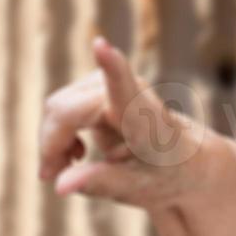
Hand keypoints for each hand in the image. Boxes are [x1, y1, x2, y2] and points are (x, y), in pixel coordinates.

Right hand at [37, 37, 205, 207]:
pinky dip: (59, 133)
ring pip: (57, 107)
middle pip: (64, 109)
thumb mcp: (138, 189)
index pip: (126, 90)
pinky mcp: (100, 86)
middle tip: (51, 176)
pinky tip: (75, 154)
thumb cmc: (165, 175)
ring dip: (55, 140)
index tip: (102, 45)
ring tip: (70, 168)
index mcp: (147, 122)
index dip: (111, 67)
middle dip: (51, 143)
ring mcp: (113, 85)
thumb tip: (58, 187)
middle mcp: (131, 94)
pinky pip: (61, 107)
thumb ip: (99, 184)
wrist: (184, 159)